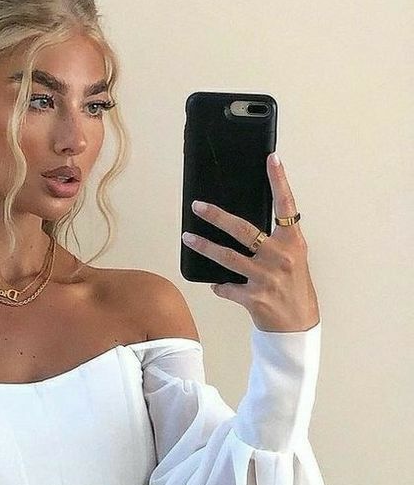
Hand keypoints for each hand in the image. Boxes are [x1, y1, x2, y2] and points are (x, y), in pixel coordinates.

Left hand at [181, 154, 320, 331]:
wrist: (297, 325)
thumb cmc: (293, 288)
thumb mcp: (292, 258)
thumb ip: (275, 240)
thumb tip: (243, 226)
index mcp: (292, 242)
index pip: (286, 206)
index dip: (279, 181)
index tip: (272, 159)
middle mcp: (280, 257)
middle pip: (244, 230)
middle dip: (217, 217)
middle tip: (198, 206)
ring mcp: (266, 277)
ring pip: (227, 257)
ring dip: (204, 246)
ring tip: (187, 237)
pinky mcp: (254, 297)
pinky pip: (226, 286)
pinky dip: (220, 285)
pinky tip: (216, 284)